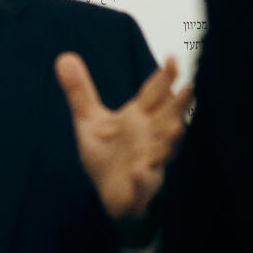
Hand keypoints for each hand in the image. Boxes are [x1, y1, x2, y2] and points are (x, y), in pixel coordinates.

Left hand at [54, 53, 190, 220]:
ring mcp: (148, 162)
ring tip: (176, 129)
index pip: (155, 94)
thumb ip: (79, 91)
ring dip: (170, 140)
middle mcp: (150, 137)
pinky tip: (140, 172)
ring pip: (163, 150)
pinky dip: (142, 178)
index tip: (173, 56)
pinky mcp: (139, 187)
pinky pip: (143, 182)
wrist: (109, 195)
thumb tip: (63, 57)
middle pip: (167, 117)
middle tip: (189, 88)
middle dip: (178, 106)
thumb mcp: (89, 120)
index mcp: (140, 118)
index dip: (164, 77)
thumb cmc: (108, 155)